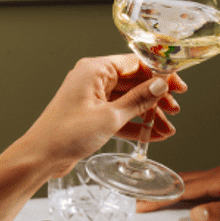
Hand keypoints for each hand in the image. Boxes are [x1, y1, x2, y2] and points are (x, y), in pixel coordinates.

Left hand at [21, 54, 185, 178]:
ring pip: (129, 101)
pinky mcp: (92, 115)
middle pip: (134, 82)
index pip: (136, 64)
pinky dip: (136, 125)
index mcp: (95, 70)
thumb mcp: (110, 117)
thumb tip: (160, 86)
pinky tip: (153, 135)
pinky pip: (120, 115)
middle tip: (174, 109)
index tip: (177, 86)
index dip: (160, 75)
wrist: (41, 157)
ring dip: (149, 115)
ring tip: (167, 128)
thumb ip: (138, 100)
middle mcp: (94, 80)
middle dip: (156, 98)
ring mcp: (93, 98)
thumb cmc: (66, 133)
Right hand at [137, 164, 219, 220]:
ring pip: (191, 180)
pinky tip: (182, 193)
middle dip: (159, 191)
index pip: (184, 189)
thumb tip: (196, 215)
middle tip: (138, 200)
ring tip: (152, 196)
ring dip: (171, 188)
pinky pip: (202, 182)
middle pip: (183, 181)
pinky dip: (186, 188)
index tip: (142, 203)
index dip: (161, 198)